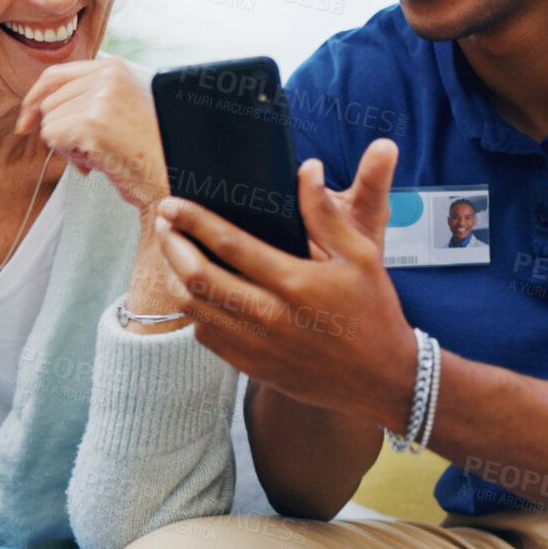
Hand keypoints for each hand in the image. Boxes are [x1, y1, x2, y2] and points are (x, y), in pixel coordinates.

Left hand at [16, 58, 168, 213]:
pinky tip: (95, 159)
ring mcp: (99, 98)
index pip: (55, 74)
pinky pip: (53, 137)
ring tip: (98, 152)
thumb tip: (37, 107)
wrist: (168, 173)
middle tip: (90, 147)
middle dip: (61, 129)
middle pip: (49, 101)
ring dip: (67, 145)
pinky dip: (68, 154)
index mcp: (113, 68)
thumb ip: (85, 96)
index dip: (35, 98)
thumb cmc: (146, 149)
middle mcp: (106, 77)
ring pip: (49, 121)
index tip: (27, 118)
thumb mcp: (118, 107)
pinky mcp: (92, 122)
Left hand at [154, 138, 418, 425]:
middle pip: (199, 277)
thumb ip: (326, 214)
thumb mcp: (361, 255)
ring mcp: (259, 346)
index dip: (194, 221)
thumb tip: (307, 170)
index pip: (230, 244)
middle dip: (172, 245)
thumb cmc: (374, 311)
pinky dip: (194, 312)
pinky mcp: (254, 368)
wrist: (383, 378)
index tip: (173, 205)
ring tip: (172, 255)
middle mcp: (271, 316)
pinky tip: (197, 293)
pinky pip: (207, 337)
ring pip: (196, 309)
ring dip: (175, 278)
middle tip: (164, 224)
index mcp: (296, 282)